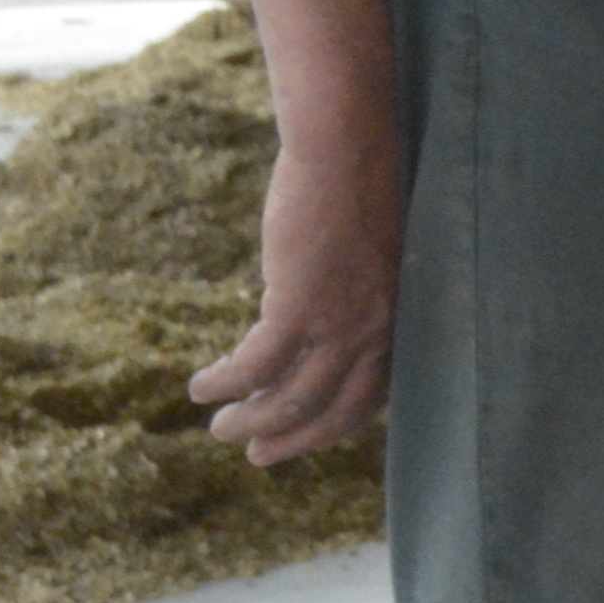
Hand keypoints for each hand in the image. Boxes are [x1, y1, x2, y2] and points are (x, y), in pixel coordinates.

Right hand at [193, 123, 401, 464]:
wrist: (350, 148)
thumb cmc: (363, 189)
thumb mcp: (375, 256)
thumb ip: (360, 294)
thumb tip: (323, 317)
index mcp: (403, 318)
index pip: (375, 394)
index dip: (337, 422)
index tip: (305, 434)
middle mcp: (381, 331)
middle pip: (338, 412)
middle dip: (294, 439)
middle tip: (257, 454)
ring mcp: (343, 323)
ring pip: (290, 400)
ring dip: (250, 422)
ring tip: (218, 429)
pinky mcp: (299, 307)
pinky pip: (253, 367)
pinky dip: (224, 383)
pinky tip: (200, 387)